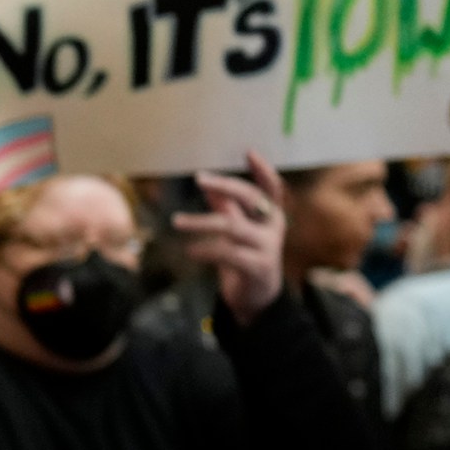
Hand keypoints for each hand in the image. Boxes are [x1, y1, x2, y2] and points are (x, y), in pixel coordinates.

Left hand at [174, 154, 288, 324]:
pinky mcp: (257, 267)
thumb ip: (226, 207)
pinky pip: (227, 253)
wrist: (257, 298)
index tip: (249, 152)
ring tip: (176, 221)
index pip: (272, 187)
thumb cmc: (245, 256)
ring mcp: (268, 247)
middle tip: (199, 178)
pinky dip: (205, 249)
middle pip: (252, 198)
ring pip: (232, 226)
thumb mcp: (237, 229)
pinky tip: (189, 250)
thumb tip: (207, 181)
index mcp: (270, 214)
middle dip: (225, 185)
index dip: (263, 170)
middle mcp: (273, 227)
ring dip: (200, 222)